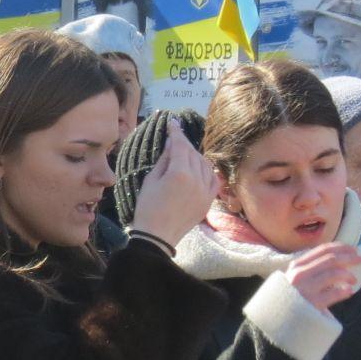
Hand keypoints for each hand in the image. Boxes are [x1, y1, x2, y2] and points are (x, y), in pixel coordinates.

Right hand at [127, 120, 219, 248]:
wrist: (158, 237)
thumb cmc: (147, 208)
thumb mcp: (150, 180)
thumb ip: (164, 160)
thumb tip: (171, 143)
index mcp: (179, 173)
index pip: (180, 145)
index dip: (175, 132)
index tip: (172, 122)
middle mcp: (196, 179)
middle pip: (192, 153)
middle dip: (184, 144)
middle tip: (175, 138)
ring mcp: (205, 190)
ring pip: (204, 164)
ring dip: (195, 156)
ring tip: (184, 154)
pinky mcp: (209, 199)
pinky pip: (213, 178)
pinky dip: (206, 170)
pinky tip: (199, 168)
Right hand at [285, 243, 360, 312]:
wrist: (279, 320)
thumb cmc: (292, 298)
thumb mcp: (296, 278)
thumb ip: (311, 268)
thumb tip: (339, 257)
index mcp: (296, 265)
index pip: (322, 250)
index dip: (341, 247)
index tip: (354, 249)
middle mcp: (299, 274)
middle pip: (331, 259)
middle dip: (349, 257)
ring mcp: (305, 288)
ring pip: (334, 273)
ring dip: (348, 275)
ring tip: (353, 280)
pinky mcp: (312, 303)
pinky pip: (335, 293)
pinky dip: (345, 291)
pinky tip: (349, 291)